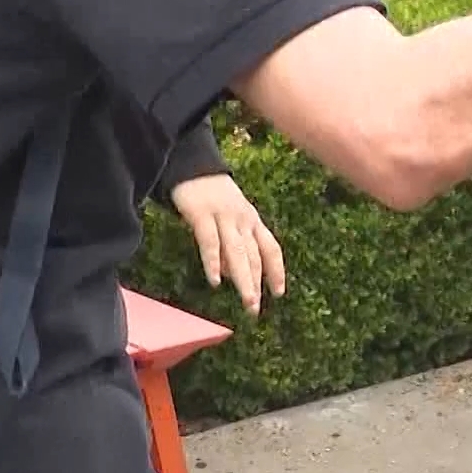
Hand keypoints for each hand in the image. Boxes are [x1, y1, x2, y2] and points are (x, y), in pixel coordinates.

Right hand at [170, 175, 285, 315]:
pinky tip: (216, 281)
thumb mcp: (229, 219)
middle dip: (257, 284)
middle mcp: (243, 219)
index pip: (271, 249)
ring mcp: (224, 216)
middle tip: (256, 309)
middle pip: (255, 255)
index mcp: (252, 220)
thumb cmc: (211, 195)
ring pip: (238, 252)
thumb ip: (234, 245)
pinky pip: (211, 242)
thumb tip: (234, 276)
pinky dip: (214, 262)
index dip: (276, 271)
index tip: (279, 293)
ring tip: (247, 302)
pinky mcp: (202, 214)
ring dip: (244, 279)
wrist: (193, 163)